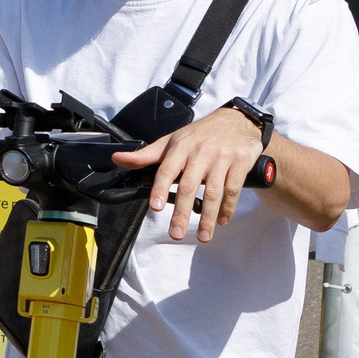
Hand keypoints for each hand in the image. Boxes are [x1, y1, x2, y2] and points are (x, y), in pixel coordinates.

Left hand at [111, 107, 263, 241]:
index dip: (160, 188)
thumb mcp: (172, 140)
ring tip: (203, 236)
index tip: (156, 207)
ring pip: (214, 192)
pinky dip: (228, 208)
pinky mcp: (241, 163)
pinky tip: (222, 221)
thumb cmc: (200, 134)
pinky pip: (233, 189)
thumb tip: (118, 159)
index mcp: (181, 146)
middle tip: (176, 234)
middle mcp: (201, 152)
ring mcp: (222, 158)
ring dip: (208, 217)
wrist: (238, 121)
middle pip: (190, 186)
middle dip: (182, 213)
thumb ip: (146, 155)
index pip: (167, 169)